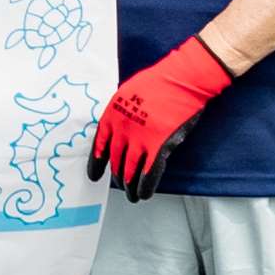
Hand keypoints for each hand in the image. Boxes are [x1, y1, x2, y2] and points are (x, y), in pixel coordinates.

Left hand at [85, 38, 233, 198]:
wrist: (180, 79)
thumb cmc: (158, 82)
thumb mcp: (127, 93)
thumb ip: (121, 113)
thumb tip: (118, 129)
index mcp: (112, 115)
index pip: (99, 144)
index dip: (96, 163)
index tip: (93, 175)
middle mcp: (122, 129)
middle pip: (116, 160)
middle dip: (117, 176)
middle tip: (119, 185)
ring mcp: (140, 139)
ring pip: (130, 170)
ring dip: (130, 186)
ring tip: (131, 196)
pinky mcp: (160, 145)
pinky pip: (149, 172)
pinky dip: (145, 186)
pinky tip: (143, 195)